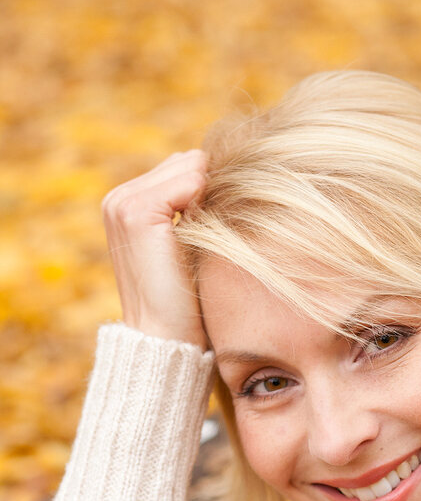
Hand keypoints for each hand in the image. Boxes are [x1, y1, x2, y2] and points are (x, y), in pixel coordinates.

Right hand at [101, 150, 209, 350]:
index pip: (182, 168)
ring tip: (204, 241)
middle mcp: (119, 198)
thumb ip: (192, 207)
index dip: (209, 193)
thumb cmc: (184, 299)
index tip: (213, 231)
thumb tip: (221, 175)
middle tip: (211, 238)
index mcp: (126, 203)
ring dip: (210, 200)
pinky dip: (206, 205)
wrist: (166, 337)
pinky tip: (201, 238)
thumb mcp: (185, 245)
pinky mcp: (138, 213)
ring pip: (190, 169)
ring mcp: (124, 203)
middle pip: (187, 163)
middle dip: (210, 192)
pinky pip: (190, 181)